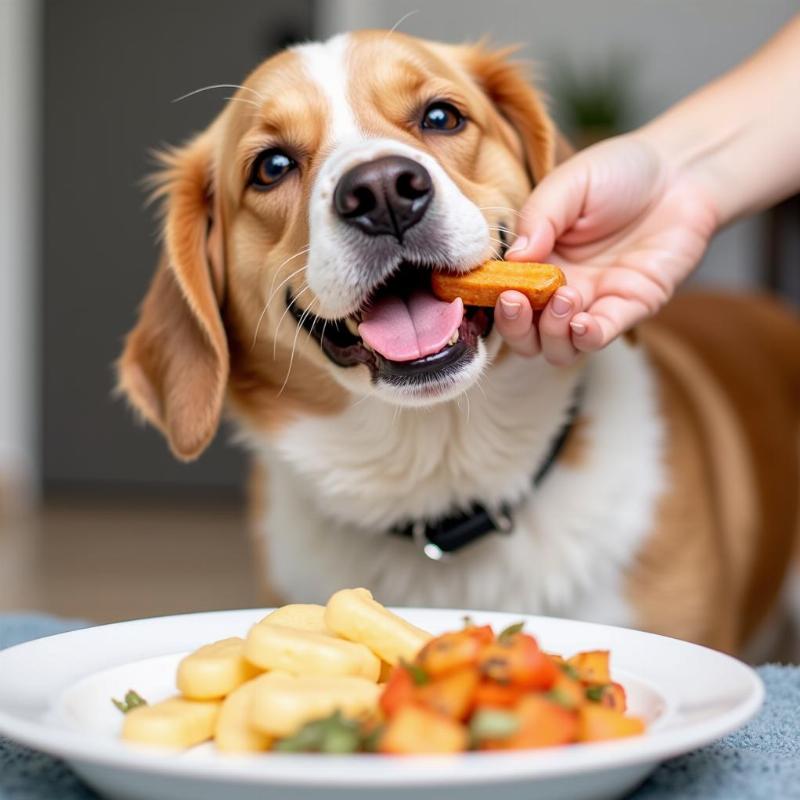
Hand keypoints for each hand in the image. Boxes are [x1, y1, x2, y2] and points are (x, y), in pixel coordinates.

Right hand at [494, 134, 718, 364]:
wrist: (683, 171)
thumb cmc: (621, 171)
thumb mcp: (570, 183)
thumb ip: (539, 216)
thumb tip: (513, 257)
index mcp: (536, 259)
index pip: (501, 293)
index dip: (490, 298)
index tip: (491, 287)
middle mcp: (558, 288)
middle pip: (523, 334)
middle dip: (515, 327)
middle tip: (518, 300)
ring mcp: (593, 302)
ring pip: (556, 348)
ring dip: (551, 333)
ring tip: (565, 297)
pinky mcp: (629, 308)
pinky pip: (598, 338)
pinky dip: (585, 338)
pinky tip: (581, 323)